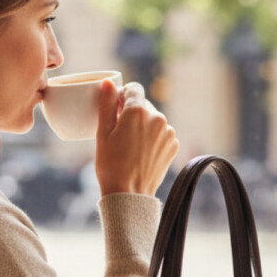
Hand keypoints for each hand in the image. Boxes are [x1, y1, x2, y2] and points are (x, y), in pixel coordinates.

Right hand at [95, 80, 178, 196]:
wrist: (129, 195)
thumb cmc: (111, 165)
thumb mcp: (103, 132)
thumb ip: (107, 103)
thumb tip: (108, 82)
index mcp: (139, 112)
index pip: (134, 89)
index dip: (122, 97)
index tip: (116, 111)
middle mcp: (158, 118)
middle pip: (144, 105)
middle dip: (132, 114)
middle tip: (120, 135)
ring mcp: (168, 133)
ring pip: (153, 120)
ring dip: (143, 127)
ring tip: (131, 147)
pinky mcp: (173, 146)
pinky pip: (161, 134)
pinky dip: (152, 139)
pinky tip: (141, 154)